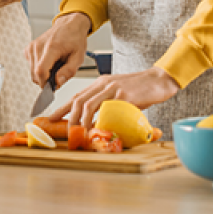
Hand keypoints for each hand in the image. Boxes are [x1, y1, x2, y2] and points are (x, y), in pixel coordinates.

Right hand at [24, 13, 90, 88]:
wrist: (69, 25)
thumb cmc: (74, 40)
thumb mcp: (78, 57)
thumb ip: (68, 72)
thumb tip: (57, 83)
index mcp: (51, 47)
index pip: (40, 71)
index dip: (45, 84)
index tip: (53, 87)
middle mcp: (38, 46)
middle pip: (35, 74)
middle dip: (46, 80)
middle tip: (58, 74)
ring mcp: (31, 47)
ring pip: (32, 72)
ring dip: (43, 74)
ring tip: (54, 66)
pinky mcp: (28, 49)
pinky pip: (31, 66)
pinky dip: (39, 68)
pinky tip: (48, 62)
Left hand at [48, 66, 179, 127]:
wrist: (159, 80)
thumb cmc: (141, 89)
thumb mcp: (119, 94)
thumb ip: (107, 104)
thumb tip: (98, 122)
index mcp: (101, 83)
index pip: (77, 95)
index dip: (63, 108)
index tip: (52, 118)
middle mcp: (104, 84)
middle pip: (78, 100)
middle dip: (67, 116)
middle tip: (65, 130)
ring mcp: (113, 89)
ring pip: (88, 104)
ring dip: (80, 120)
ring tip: (78, 133)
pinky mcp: (124, 96)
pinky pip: (106, 109)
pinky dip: (98, 120)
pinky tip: (96, 129)